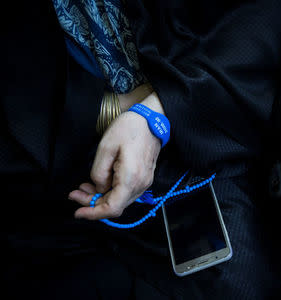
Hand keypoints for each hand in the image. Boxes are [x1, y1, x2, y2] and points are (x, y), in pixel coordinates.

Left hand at [68, 92, 164, 219]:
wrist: (151, 120)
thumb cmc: (129, 129)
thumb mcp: (105, 148)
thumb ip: (99, 173)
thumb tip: (99, 188)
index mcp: (131, 178)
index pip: (112, 208)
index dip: (93, 213)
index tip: (78, 211)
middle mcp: (141, 184)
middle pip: (115, 206)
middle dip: (93, 204)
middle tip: (75, 194)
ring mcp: (144, 182)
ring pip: (120, 200)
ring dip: (101, 198)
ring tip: (84, 187)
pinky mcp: (144, 178)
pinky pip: (125, 192)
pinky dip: (111, 192)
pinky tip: (100, 182)